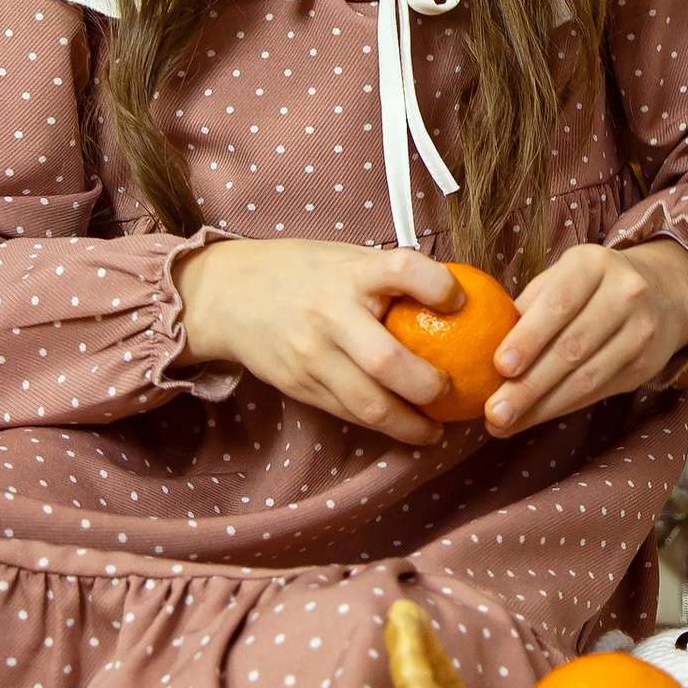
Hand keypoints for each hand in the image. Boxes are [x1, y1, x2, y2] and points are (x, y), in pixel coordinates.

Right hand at [176, 236, 463, 442]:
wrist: (226, 295)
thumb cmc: (300, 271)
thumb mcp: (344, 258)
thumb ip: (389, 275)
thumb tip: (459, 292)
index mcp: (348, 274)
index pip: (401, 270)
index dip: (437, 286)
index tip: (460, 299)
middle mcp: (330, 315)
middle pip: (387, 362)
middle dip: (429, 387)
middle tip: (454, 391)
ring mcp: (311, 356)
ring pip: (367, 404)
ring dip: (410, 425)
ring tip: (435, 430)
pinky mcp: (299, 386)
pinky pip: (347, 413)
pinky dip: (379, 425)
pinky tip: (402, 427)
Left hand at [486, 238, 687, 435]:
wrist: (663, 293)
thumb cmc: (590, 287)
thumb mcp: (561, 277)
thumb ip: (528, 306)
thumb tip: (482, 350)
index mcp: (593, 264)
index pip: (559, 303)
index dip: (529, 337)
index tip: (499, 367)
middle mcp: (624, 294)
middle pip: (572, 348)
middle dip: (528, 386)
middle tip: (493, 412)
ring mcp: (641, 332)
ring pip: (587, 378)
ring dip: (541, 407)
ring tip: (504, 424)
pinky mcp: (646, 365)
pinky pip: (598, 392)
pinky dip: (561, 408)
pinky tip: (533, 418)